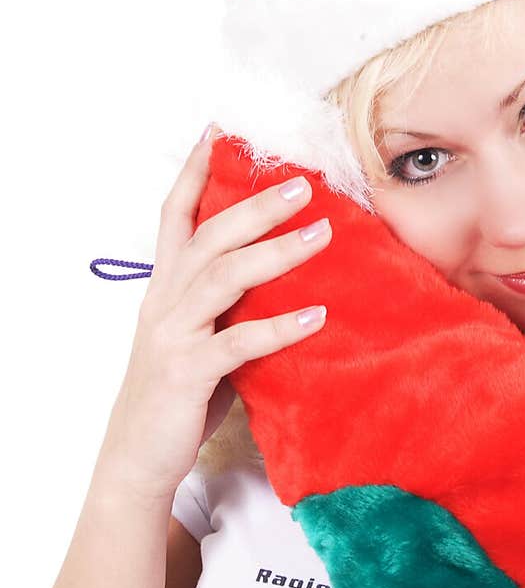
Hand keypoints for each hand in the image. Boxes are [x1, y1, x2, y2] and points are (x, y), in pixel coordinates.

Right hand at [100, 124, 332, 503]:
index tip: (219, 131)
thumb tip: (282, 267)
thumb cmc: (176, 391)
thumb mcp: (198, 334)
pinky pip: (238, 343)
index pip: (175, 215)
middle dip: (255, 205)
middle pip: (209, 236)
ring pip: (223, 278)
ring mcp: (174, 335)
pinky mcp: (189, 372)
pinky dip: (279, 326)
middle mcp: (165, 300)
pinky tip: (316, 314)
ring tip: (322, 235)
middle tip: (304, 185)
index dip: (193, 171)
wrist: (138, 456)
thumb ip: (227, 301)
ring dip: (276, 253)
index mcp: (165, 285)